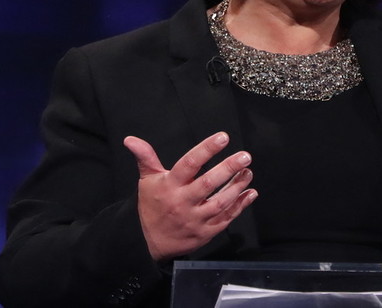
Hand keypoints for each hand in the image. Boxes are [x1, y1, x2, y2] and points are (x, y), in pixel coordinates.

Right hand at [123, 132, 256, 260]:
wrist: (147, 244)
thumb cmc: (151, 206)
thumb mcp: (147, 180)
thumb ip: (145, 157)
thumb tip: (131, 139)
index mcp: (170, 186)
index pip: (189, 164)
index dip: (206, 150)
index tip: (223, 137)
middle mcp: (183, 202)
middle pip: (208, 183)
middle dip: (229, 168)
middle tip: (245, 156)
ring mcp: (195, 219)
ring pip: (220, 202)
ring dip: (237, 186)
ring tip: (248, 172)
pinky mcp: (205, 232)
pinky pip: (226, 218)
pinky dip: (241, 206)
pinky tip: (250, 193)